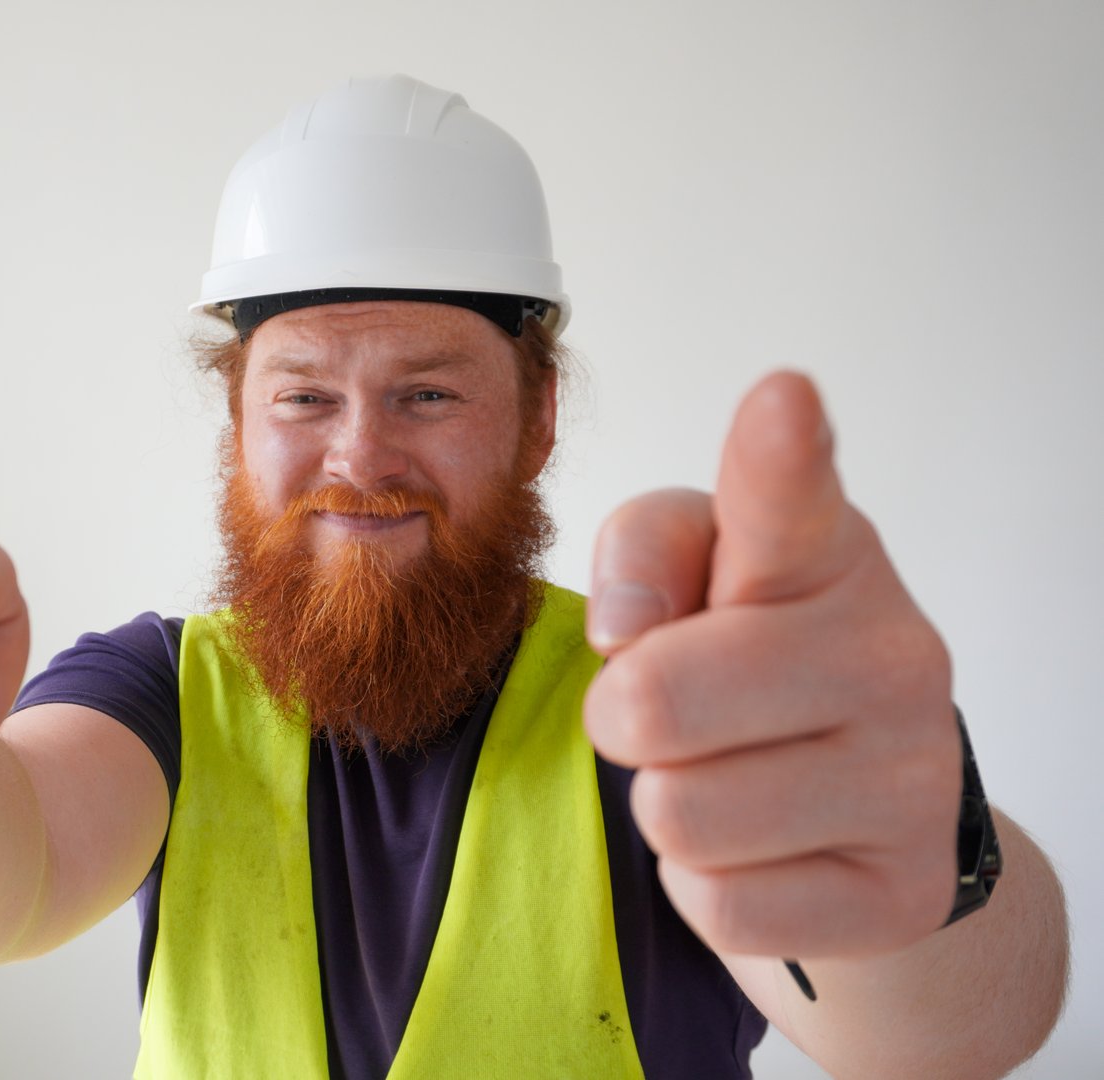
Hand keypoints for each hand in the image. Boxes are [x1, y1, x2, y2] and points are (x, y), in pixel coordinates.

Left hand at [583, 372, 959, 960]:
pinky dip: (707, 885)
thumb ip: (644, 552)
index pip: (788, 494)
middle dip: (625, 717)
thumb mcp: (690, 576)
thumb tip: (626, 628)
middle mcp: (889, 651)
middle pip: (653, 701)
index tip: (781, 401)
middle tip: (668, 713)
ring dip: (669, 805)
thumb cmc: (743, 660)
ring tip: (727, 776)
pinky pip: (719, 902)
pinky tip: (760, 847)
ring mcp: (911, 775)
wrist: (860, 817)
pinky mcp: (902, 888)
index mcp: (822, 551)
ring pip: (678, 813)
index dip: (778, 451)